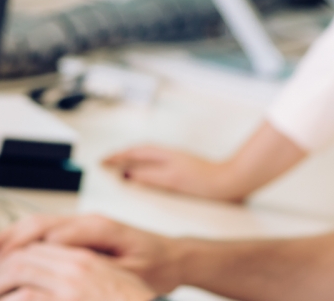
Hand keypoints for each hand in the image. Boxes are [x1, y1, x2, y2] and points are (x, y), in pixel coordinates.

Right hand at [0, 214, 180, 292]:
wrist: (173, 256)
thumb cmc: (157, 266)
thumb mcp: (133, 275)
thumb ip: (99, 269)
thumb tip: (63, 263)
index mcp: (100, 228)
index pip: (54, 236)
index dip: (27, 251)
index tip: (7, 267)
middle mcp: (87, 220)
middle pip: (39, 224)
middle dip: (10, 242)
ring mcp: (82, 222)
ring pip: (37, 224)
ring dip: (10, 237)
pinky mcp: (79, 229)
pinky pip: (44, 229)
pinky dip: (22, 238)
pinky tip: (8, 249)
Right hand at [103, 145, 253, 202]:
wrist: (232, 182)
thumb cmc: (206, 183)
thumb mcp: (171, 181)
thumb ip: (148, 175)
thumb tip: (127, 173)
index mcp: (164, 156)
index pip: (134, 153)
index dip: (116, 157)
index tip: (102, 162)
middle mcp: (169, 155)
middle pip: (139, 150)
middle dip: (121, 154)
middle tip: (107, 161)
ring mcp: (176, 159)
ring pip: (148, 153)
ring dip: (132, 156)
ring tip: (121, 163)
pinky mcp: (183, 166)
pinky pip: (156, 159)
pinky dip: (144, 161)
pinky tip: (146, 169)